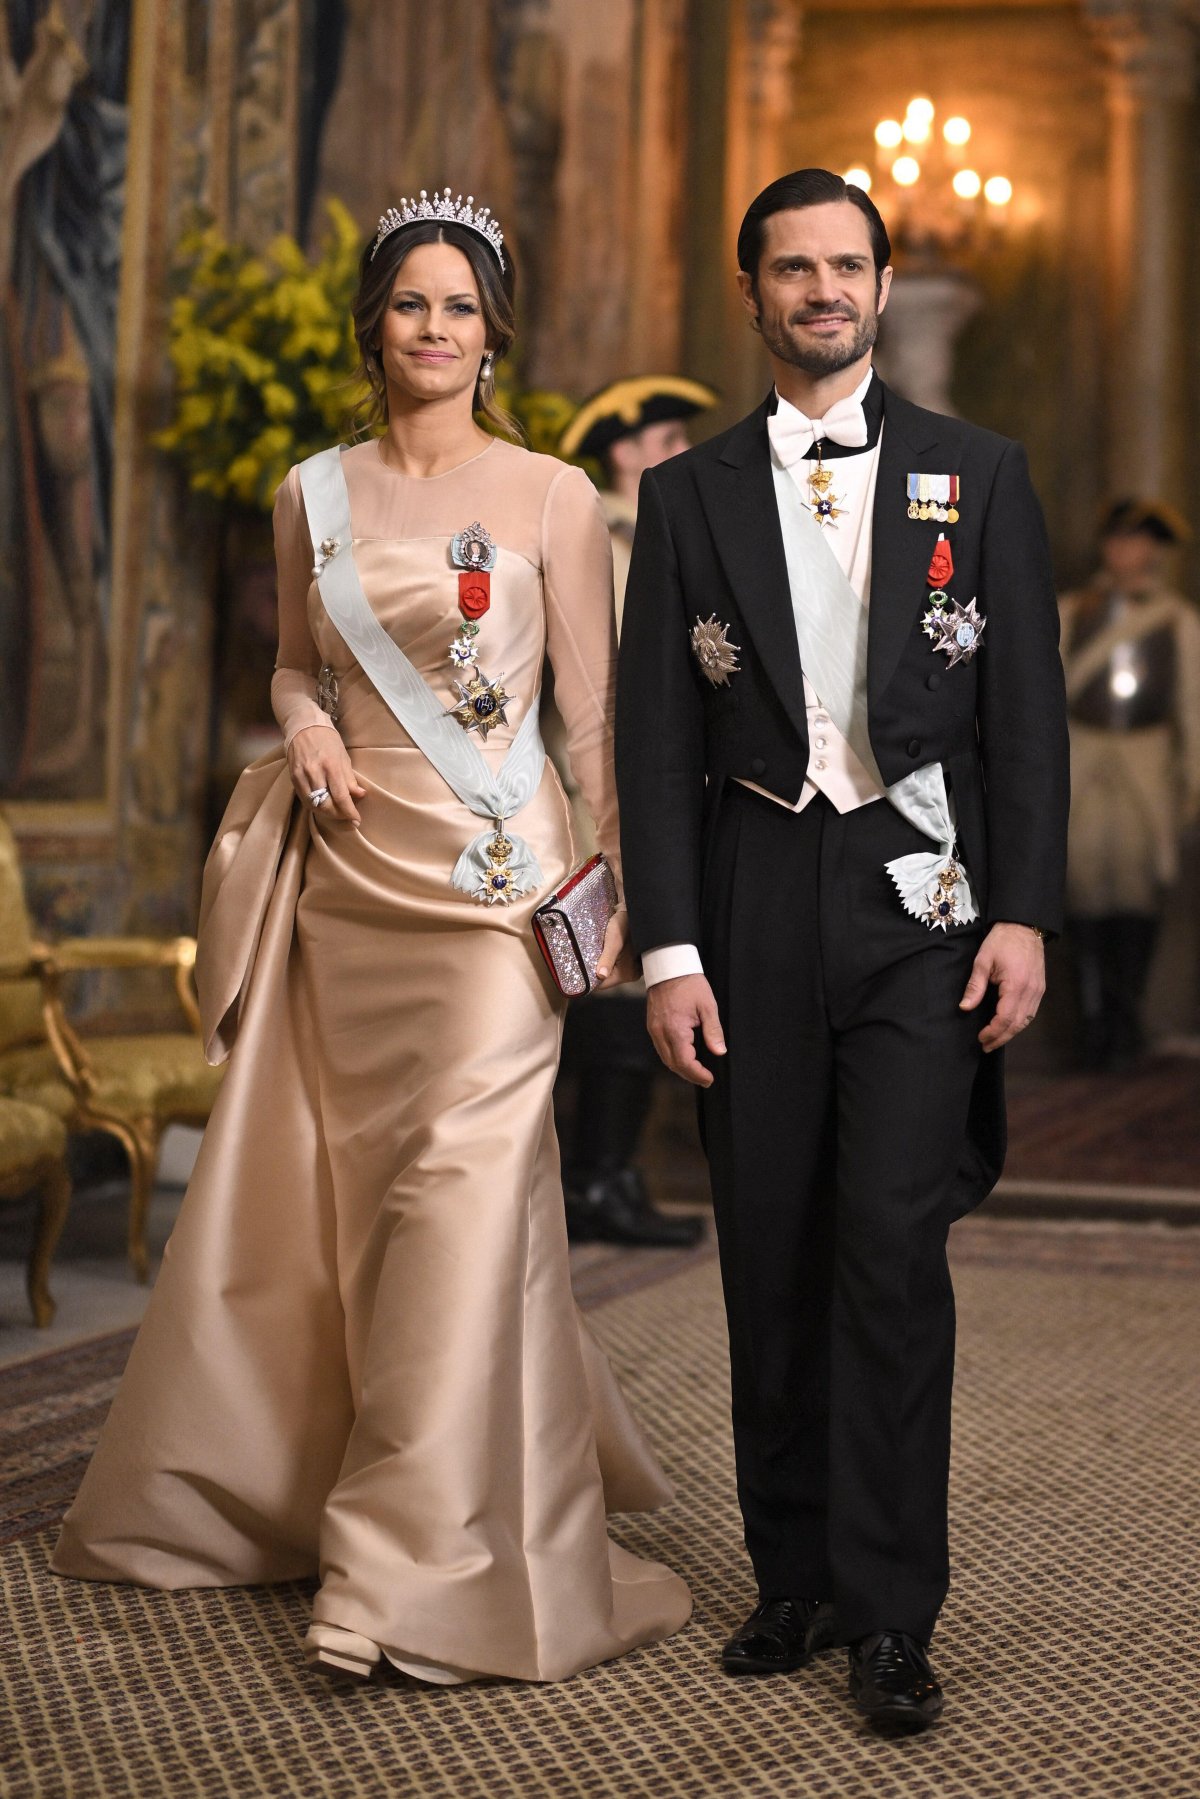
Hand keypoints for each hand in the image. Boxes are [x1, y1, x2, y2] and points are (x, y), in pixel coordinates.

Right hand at [287, 725, 366, 825]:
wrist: (304, 726)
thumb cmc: (328, 740)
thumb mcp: (344, 756)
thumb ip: (350, 778)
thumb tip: (360, 795)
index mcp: (331, 766)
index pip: (341, 796)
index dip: (349, 812)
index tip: (356, 820)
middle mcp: (315, 772)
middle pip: (326, 805)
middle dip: (338, 815)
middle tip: (347, 818)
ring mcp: (302, 775)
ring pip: (314, 805)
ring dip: (327, 813)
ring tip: (337, 813)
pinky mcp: (293, 777)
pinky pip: (304, 799)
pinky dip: (314, 806)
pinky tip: (323, 805)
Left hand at [595, 908, 636, 988]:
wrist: (632, 910)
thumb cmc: (624, 923)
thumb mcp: (614, 940)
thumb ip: (607, 958)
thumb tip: (601, 976)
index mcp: (628, 973)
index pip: (602, 985)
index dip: (590, 978)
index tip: (580, 968)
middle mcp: (630, 974)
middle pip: (604, 980)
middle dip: (594, 971)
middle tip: (587, 956)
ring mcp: (629, 968)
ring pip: (606, 972)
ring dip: (598, 964)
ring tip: (593, 952)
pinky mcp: (626, 962)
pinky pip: (610, 966)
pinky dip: (603, 960)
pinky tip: (601, 951)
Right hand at [646, 973, 726, 1087]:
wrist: (669, 966)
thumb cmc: (689, 983)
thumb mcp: (707, 1006)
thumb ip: (713, 1031)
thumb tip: (720, 1052)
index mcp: (675, 1029)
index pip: (685, 1062)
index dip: (697, 1074)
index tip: (709, 1078)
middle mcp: (661, 1032)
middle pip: (673, 1064)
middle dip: (689, 1075)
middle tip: (705, 1078)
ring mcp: (654, 1030)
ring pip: (665, 1058)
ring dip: (680, 1068)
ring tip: (696, 1071)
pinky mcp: (652, 1026)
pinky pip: (661, 1049)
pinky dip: (673, 1057)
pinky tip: (684, 1056)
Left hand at [959, 922, 1045, 1052]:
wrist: (1023, 926)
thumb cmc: (1001, 941)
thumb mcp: (982, 961)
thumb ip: (975, 986)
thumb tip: (965, 1008)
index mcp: (1016, 985)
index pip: (1005, 1018)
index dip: (992, 1031)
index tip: (980, 1038)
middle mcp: (1031, 991)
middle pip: (1017, 1024)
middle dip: (1000, 1037)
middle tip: (985, 1046)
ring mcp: (1038, 990)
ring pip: (1026, 1020)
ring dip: (1010, 1033)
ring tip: (995, 1040)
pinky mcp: (1040, 988)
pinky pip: (1031, 1012)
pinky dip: (1019, 1022)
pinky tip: (1008, 1026)